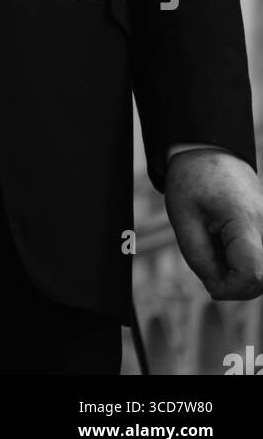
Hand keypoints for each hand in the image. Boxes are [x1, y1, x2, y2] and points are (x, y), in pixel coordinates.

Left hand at [165, 149, 262, 299]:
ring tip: (215, 246)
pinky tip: (224, 245)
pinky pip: (258, 258)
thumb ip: (200, 259)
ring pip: (261, 272)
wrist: (207, 150)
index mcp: (244, 220)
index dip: (230, 288)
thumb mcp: (182, 219)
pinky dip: (241, 261)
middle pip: (261, 280)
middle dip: (233, 283)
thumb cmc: (191, 181)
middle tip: (209, 261)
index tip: (208, 279)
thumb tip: (217, 288)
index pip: (253, 275)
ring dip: (236, 272)